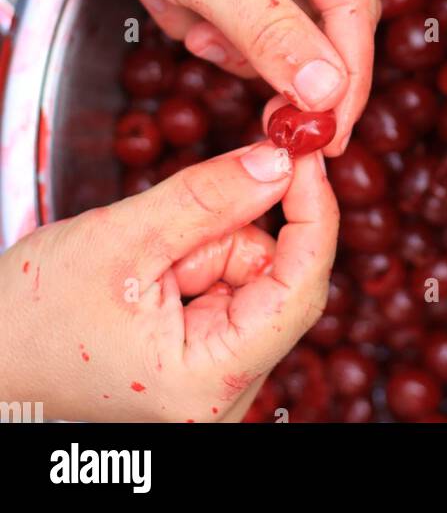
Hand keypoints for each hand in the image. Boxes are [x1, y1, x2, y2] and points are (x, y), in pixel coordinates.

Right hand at [0, 142, 337, 421]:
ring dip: (208, 246)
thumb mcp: (123, 239)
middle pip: (276, 281)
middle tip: (174, 222)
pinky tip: (152, 273)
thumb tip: (281, 160)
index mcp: (209, 383)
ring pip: (251, 277)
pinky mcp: (203, 359)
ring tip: (144, 264)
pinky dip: (198, 262)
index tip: (307, 153)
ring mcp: (215, 380)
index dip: (314, 214)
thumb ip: (209, 197)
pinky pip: (229, 289)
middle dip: (230, 234)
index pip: (300, 291)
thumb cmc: (31, 318)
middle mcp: (224, 396)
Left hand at [2, 0, 377, 150]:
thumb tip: (328, 92)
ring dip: (226, 35)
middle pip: (318, 15)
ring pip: (272, 22)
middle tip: (261, 108)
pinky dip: (199, 18)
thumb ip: (271, 33)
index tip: (330, 132)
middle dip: (273, 52)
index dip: (347, 70)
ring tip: (184, 13)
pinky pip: (235, 13)